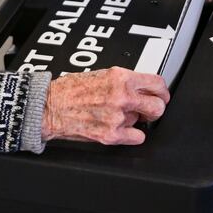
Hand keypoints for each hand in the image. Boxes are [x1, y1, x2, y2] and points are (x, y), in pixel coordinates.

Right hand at [42, 67, 167, 145]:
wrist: (50, 106)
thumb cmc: (70, 90)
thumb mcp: (102, 74)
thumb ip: (125, 81)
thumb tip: (143, 88)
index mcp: (121, 77)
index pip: (157, 84)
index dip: (162, 92)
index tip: (161, 95)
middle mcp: (122, 96)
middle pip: (158, 106)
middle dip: (155, 108)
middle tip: (148, 109)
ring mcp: (117, 117)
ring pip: (143, 121)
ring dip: (134, 120)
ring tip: (117, 115)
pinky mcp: (111, 135)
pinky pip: (136, 138)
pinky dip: (132, 136)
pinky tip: (121, 129)